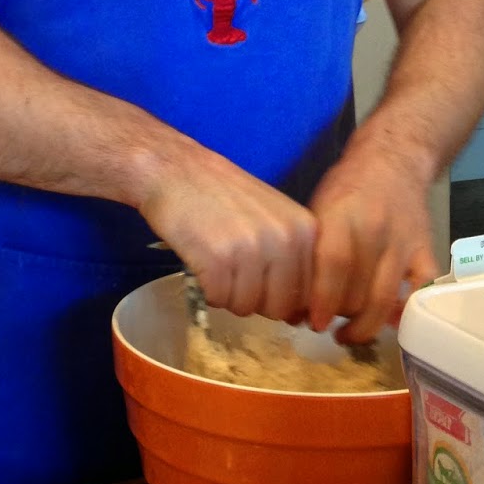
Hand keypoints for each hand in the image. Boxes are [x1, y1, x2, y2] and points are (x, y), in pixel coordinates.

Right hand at [139, 150, 316, 324]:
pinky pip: (219, 300)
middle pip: (279, 308)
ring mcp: (251, 250)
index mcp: (305, 230)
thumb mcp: (275, 216)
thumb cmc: (223, 195)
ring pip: (247, 308)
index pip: (308, 295)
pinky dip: (208, 290)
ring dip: (229, 294)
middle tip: (235, 269)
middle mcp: (285, 239)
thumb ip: (294, 258)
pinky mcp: (218, 261)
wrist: (175, 170)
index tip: (263, 282)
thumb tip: (302, 314)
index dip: (282, 296)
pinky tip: (202, 262)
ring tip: (217, 260)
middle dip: (255, 299)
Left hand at [306, 143, 438, 343]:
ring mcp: (403, 242)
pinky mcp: (426, 251)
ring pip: (386, 300)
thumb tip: (297, 303)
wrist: (395, 160)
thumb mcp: (319, 207)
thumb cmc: (348, 185)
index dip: (323, 300)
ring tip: (349, 334)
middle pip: (357, 290)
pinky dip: (404, 313)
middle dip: (339, 315)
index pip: (334, 264)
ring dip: (366, 325)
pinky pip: (418, 293)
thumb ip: (311, 251)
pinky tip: (386, 322)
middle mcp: (375, 229)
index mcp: (343, 214)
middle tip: (326, 324)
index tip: (315, 323)